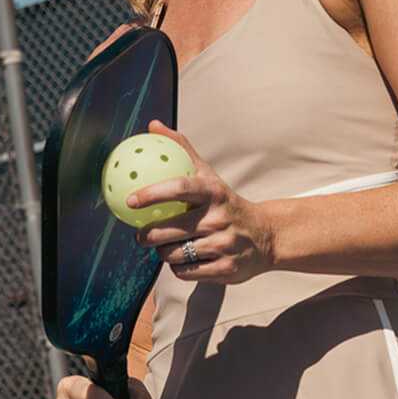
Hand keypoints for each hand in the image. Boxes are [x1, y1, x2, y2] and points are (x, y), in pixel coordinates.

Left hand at [132, 122, 275, 284]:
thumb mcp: (210, 175)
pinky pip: (185, 272)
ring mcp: (223, 245)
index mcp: (214, 192)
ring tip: (162, 246)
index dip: (152, 194)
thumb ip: (182, 151)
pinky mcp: (225, 270)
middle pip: (169, 230)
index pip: (179, 188)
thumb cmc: (226, 203)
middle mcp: (220, 218)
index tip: (131, 200)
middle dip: (148, 235)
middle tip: (140, 235)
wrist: (266, 236)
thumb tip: (153, 125)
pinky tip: (179, 260)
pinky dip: (178, 268)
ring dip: (162, 252)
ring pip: (174, 254)